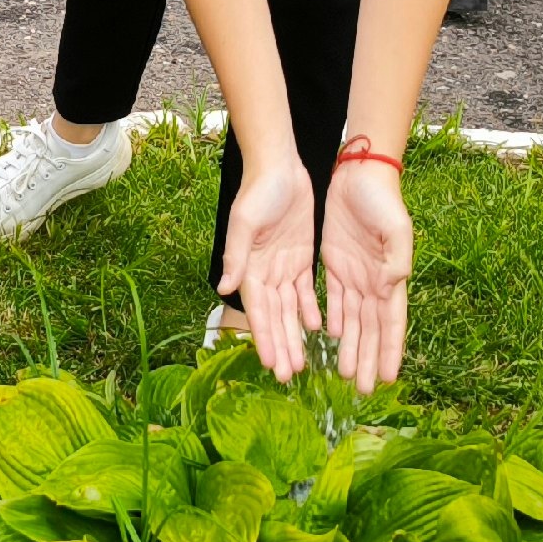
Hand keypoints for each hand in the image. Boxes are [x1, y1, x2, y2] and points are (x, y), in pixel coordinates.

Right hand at [217, 149, 320, 382]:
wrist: (279, 166)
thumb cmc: (258, 191)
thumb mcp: (246, 222)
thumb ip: (236, 256)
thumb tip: (224, 287)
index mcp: (249, 266)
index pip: (258, 310)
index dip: (264, 337)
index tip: (271, 364)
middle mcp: (265, 271)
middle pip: (274, 316)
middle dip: (280, 345)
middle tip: (288, 375)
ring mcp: (284, 265)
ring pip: (290, 309)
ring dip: (294, 335)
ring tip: (302, 362)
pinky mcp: (301, 256)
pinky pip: (305, 290)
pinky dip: (309, 309)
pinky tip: (318, 328)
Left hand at [317, 157, 413, 395]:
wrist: (358, 174)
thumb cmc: (382, 199)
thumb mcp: (394, 226)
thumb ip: (396, 255)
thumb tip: (394, 283)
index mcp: (391, 277)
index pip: (391, 323)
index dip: (390, 350)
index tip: (390, 378)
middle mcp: (374, 281)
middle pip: (371, 329)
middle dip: (369, 358)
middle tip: (364, 390)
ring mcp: (355, 274)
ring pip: (352, 319)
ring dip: (351, 345)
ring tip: (346, 373)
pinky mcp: (336, 263)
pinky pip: (333, 298)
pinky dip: (333, 318)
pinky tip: (329, 337)